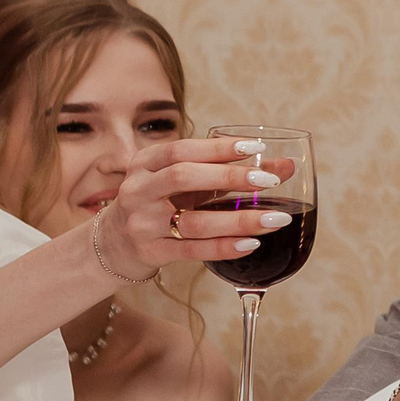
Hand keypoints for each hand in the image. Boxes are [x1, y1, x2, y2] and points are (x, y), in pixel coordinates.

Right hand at [95, 138, 301, 276]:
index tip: (257, 148)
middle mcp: (139, 190)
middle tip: (269, 181)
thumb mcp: (184, 181)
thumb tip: (286, 166)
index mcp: (145, 163)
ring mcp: (143, 224)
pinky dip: (224, 247)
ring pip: (193, 220)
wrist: (113, 243)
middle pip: (183, 178)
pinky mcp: (151, 252)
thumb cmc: (159, 202)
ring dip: (238, 220)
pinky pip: (192, 251)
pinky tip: (252, 244)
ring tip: (276, 218)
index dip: (219, 148)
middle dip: (229, 177)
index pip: (182, 150)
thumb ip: (229, 171)